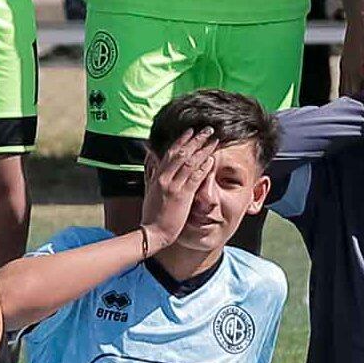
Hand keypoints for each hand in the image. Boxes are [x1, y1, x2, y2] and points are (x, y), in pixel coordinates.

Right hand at [139, 131, 217, 253]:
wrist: (152, 232)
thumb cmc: (152, 214)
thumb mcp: (149, 189)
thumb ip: (151, 172)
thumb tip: (150, 156)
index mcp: (158, 176)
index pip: (170, 152)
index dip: (182, 140)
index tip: (191, 131)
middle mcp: (164, 178)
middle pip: (181, 153)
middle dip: (196, 139)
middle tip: (207, 130)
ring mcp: (173, 186)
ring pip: (189, 162)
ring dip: (203, 149)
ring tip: (214, 140)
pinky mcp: (182, 196)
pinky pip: (194, 178)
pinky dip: (203, 168)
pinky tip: (211, 160)